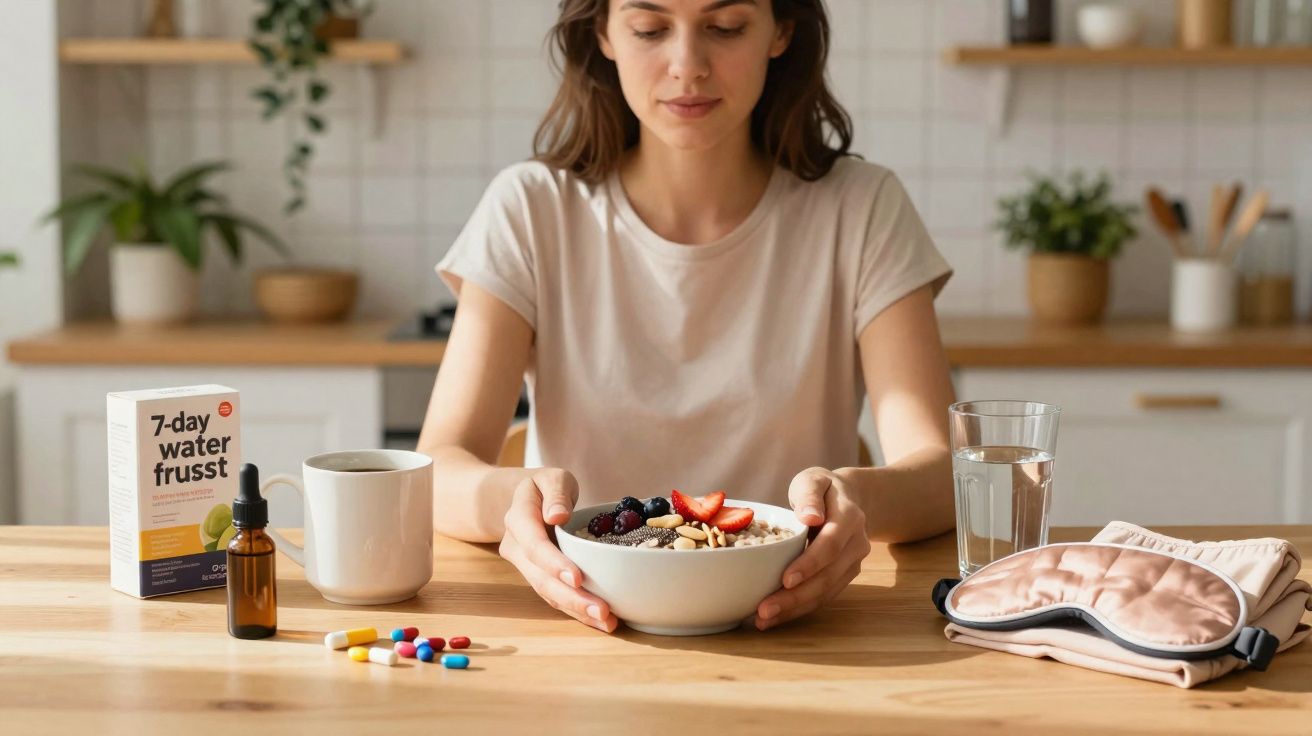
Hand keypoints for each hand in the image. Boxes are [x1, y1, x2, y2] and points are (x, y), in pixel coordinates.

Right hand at [498, 468, 618, 632]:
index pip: (533, 544)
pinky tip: (599, 620)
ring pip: (548, 593)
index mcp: (518, 519)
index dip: (554, 563)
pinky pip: (555, 597)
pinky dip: (576, 610)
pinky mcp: (539, 577)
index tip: (577, 578)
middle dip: (572, 598)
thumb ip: (555, 493)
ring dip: (577, 610)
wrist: (523, 501)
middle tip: (602, 611)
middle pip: (541, 578)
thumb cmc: (544, 487)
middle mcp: (516, 548)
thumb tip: (558, 516)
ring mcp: (525, 566)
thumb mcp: (551, 478)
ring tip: (607, 621)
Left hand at [754, 467, 870, 629]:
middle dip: (796, 597)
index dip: (810, 564)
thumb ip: (809, 495)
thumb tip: (810, 517)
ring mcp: (853, 563)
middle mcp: (856, 544)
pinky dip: (799, 609)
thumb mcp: (813, 480)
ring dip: (795, 609)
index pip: (831, 545)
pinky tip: (775, 617)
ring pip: (826, 592)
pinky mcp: (843, 576)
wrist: (846, 499)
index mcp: (850, 518)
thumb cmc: (822, 488)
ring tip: (763, 620)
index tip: (786, 579)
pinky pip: (823, 596)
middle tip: (764, 610)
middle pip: (828, 576)